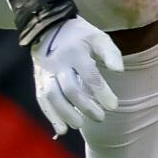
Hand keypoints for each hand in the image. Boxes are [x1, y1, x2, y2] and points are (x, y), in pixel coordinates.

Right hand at [30, 16, 123, 134]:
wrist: (47, 27)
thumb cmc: (79, 36)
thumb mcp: (97, 37)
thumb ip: (110, 52)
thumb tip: (119, 70)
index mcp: (76, 52)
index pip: (90, 75)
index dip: (102, 92)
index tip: (113, 106)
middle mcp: (58, 63)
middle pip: (70, 89)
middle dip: (86, 106)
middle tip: (101, 117)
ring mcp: (46, 72)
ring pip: (52, 96)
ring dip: (66, 113)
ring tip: (80, 124)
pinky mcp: (38, 80)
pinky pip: (42, 99)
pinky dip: (51, 115)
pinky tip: (62, 129)